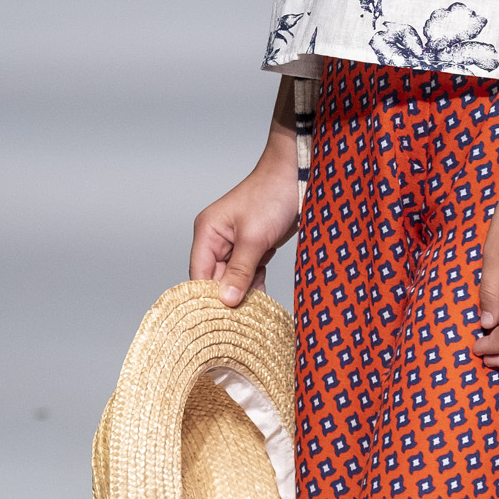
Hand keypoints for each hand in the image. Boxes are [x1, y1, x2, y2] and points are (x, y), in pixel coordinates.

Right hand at [190, 145, 300, 305]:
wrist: (300, 176)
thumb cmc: (272, 196)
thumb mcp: (254, 237)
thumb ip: (240, 270)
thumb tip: (227, 301)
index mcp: (208, 233)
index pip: (199, 275)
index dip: (208, 298)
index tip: (219, 321)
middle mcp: (217, 240)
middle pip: (216, 280)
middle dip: (229, 298)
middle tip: (241, 322)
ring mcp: (236, 245)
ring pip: (234, 279)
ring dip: (244, 293)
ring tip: (253, 315)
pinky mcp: (254, 247)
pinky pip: (249, 273)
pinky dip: (256, 285)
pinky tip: (263, 300)